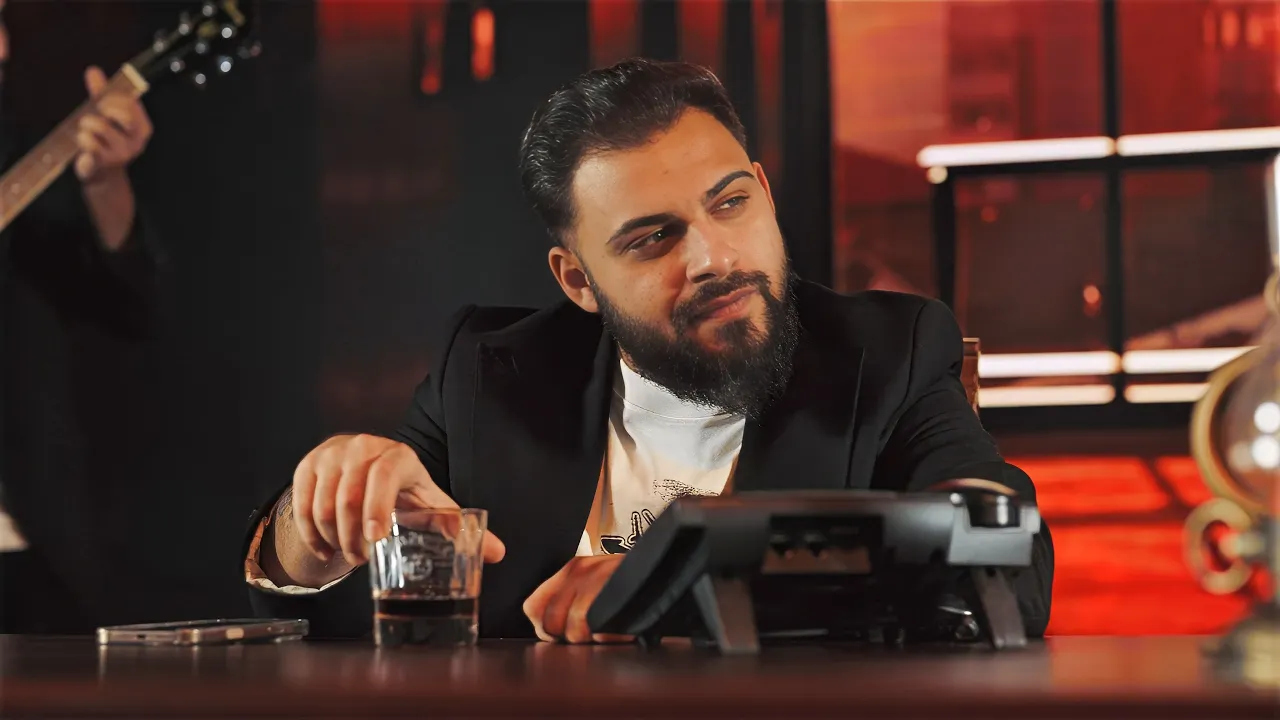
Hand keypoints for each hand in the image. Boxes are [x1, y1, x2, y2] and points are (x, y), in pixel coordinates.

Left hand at [74, 66, 152, 183]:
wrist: (101, 172)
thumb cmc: (105, 139)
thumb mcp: (106, 115)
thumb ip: (101, 93)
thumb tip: (93, 70)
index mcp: (142, 128)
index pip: (132, 104)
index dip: (113, 97)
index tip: (102, 100)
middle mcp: (136, 142)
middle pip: (124, 116)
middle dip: (105, 108)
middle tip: (95, 112)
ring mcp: (121, 154)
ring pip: (101, 127)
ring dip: (87, 123)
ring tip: (84, 127)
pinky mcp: (104, 162)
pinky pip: (90, 143)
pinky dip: (82, 138)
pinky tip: (82, 140)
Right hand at [290, 433, 505, 565]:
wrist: (363, 467)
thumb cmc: (402, 491)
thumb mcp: (428, 504)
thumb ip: (456, 525)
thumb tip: (498, 552)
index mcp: (399, 456)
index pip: (385, 474)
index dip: (378, 507)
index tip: (375, 540)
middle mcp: (363, 447)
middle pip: (349, 494)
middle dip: (353, 535)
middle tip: (362, 558)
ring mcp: (332, 454)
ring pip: (322, 503)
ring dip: (332, 538)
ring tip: (347, 553)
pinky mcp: (308, 465)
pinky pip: (301, 504)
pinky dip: (310, 534)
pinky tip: (325, 548)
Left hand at [522, 554, 633, 643]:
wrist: (668, 565)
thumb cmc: (634, 583)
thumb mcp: (595, 585)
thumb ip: (571, 601)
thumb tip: (550, 632)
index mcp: (570, 570)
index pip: (533, 607)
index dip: (545, 628)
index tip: (559, 635)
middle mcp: (579, 572)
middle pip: (551, 624)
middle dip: (568, 638)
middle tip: (590, 635)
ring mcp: (597, 580)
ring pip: (573, 630)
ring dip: (590, 639)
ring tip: (608, 630)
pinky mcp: (614, 592)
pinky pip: (597, 628)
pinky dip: (608, 636)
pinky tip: (619, 630)